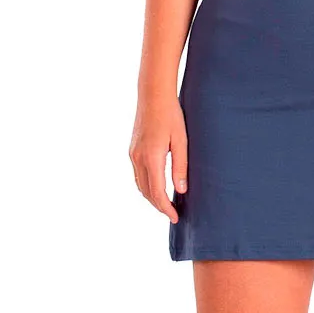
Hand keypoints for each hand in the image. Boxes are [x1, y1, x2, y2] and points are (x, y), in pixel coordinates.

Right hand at [129, 96, 188, 222]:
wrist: (153, 95)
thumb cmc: (171, 115)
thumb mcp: (181, 140)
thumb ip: (180, 166)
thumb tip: (181, 190)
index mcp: (152, 157)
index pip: (157, 192)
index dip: (166, 208)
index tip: (175, 217)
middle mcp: (138, 158)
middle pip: (146, 192)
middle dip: (159, 205)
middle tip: (173, 214)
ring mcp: (133, 154)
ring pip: (140, 185)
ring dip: (152, 196)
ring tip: (166, 203)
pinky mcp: (132, 149)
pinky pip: (137, 175)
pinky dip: (146, 185)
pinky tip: (157, 186)